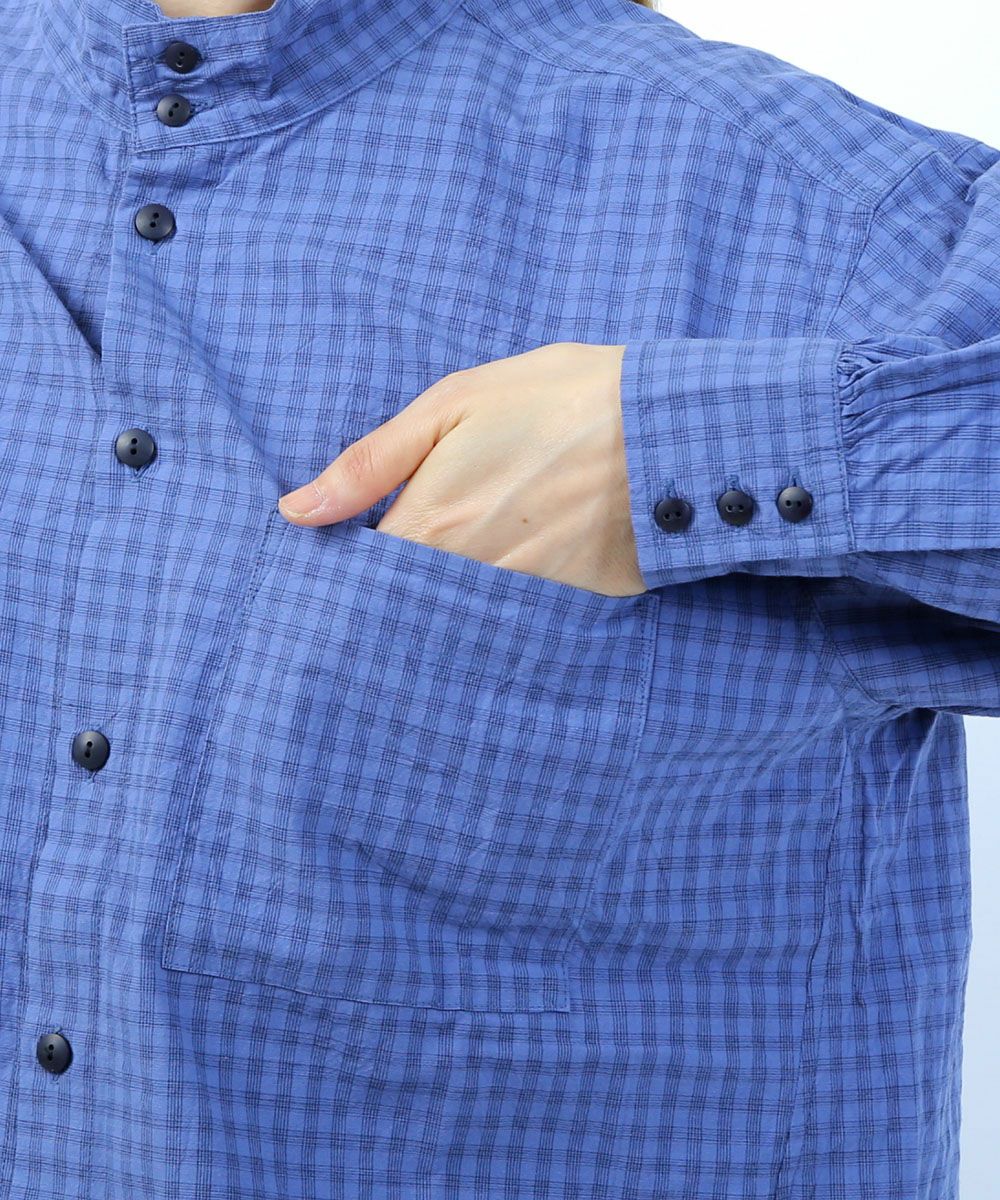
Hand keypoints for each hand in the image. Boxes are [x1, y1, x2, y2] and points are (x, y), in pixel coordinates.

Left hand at [277, 341, 647, 596]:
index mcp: (429, 525)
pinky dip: (503, 610)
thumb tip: (297, 511)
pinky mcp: (570, 609)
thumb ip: (371, 463)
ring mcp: (522, 600)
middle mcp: (468, 576)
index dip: (346, 568)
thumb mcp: (455, 404)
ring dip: (444, 601)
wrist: (672, 426)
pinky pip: (515, 624)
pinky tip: (517, 575)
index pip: (357, 575)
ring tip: (470, 561)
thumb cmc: (560, 400)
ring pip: (456, 618)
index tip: (347, 558)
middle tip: (407, 565)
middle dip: (392, 593)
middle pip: (403, 606)